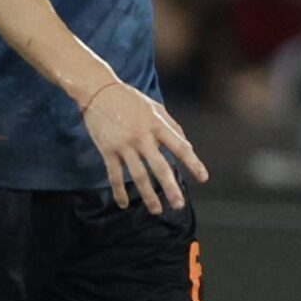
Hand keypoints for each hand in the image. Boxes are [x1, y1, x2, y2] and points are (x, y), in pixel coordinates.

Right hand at [80, 82, 208, 213]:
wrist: (98, 90)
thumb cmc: (130, 99)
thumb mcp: (155, 107)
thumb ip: (172, 126)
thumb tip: (187, 146)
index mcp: (157, 124)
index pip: (179, 146)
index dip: (193, 163)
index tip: (203, 178)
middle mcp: (142, 136)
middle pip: (159, 166)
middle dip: (170, 188)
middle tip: (179, 205)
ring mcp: (124, 144)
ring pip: (138, 175)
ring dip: (148, 195)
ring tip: (156, 210)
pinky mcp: (107, 149)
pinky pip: (114, 175)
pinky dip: (119, 191)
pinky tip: (124, 204)